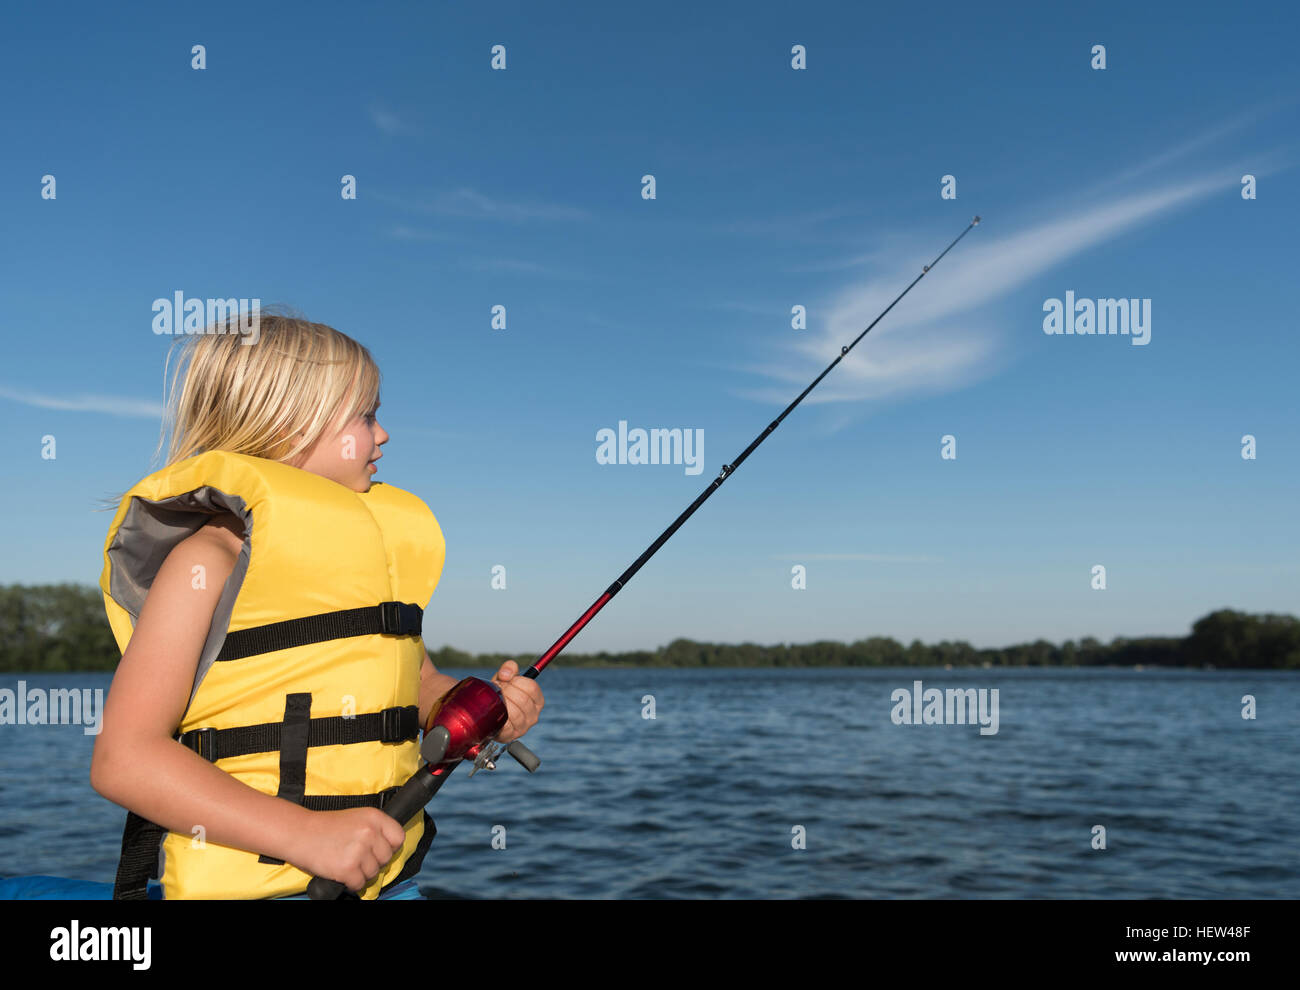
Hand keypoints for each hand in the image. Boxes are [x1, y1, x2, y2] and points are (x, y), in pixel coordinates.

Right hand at [291, 807, 407, 892]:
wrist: (298, 833)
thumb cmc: (325, 827)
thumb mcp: (356, 817)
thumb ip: (375, 829)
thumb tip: (390, 848)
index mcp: (374, 817)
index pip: (398, 837)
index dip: (390, 846)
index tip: (378, 849)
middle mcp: (369, 832)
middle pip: (386, 858)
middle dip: (373, 862)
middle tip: (356, 857)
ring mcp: (359, 850)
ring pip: (373, 873)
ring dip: (361, 873)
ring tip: (345, 862)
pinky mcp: (347, 868)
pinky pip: (359, 884)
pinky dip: (350, 883)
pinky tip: (340, 872)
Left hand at [491, 661, 543, 742]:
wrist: (486, 715)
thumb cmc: (499, 696)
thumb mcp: (505, 679)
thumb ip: (509, 668)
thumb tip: (506, 674)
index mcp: (537, 701)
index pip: (532, 688)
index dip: (517, 681)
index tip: (507, 681)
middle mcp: (534, 715)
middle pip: (523, 699)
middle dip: (507, 692)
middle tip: (498, 691)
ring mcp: (523, 727)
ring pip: (515, 713)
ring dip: (502, 704)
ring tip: (496, 701)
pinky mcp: (511, 736)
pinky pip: (506, 725)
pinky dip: (499, 716)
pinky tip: (495, 712)